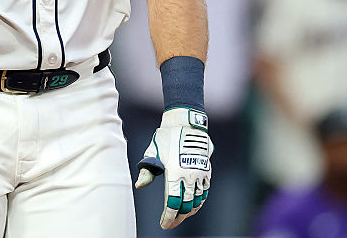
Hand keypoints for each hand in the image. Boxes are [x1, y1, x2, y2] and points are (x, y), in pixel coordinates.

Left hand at [135, 107, 213, 229]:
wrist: (186, 123)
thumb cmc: (166, 137)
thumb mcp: (153, 152)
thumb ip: (147, 171)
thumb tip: (140, 186)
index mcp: (174, 173)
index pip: (173, 203)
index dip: (169, 217)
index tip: (164, 224)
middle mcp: (189, 176)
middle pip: (186, 206)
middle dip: (178, 217)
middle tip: (171, 222)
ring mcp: (200, 173)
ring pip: (198, 200)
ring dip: (190, 210)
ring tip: (181, 215)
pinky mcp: (206, 170)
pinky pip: (205, 191)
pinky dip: (199, 200)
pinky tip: (193, 203)